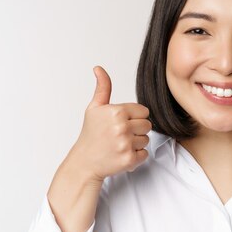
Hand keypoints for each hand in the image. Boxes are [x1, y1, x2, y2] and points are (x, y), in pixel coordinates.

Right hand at [67, 66, 151, 180]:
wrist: (84, 162)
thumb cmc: (90, 134)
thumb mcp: (94, 108)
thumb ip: (103, 88)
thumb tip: (98, 68)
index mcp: (116, 112)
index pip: (144, 111)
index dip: (134, 117)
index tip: (122, 123)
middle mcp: (122, 127)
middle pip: (147, 125)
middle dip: (137, 130)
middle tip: (120, 135)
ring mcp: (126, 144)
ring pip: (146, 139)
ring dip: (136, 143)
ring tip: (120, 144)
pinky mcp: (129, 159)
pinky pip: (145, 154)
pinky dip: (136, 156)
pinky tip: (122, 154)